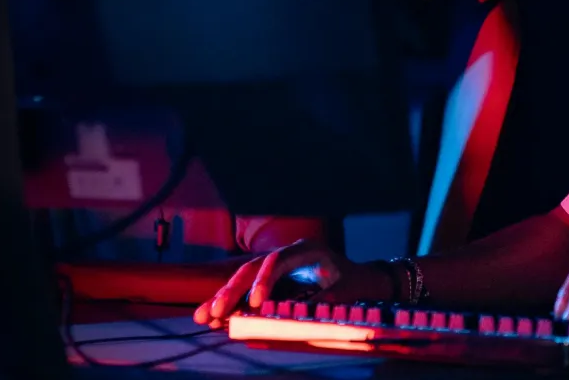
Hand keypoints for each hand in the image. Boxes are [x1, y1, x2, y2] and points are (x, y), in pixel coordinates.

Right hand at [193, 239, 390, 328]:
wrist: (365, 280)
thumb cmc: (358, 283)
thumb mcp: (349, 290)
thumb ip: (328, 299)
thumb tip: (305, 312)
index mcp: (307, 250)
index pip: (279, 261)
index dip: (264, 281)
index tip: (255, 302)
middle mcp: (288, 254)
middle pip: (253, 269)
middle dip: (231, 291)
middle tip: (213, 313)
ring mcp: (278, 267)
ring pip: (244, 279)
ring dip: (224, 299)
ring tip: (203, 318)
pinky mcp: (273, 282)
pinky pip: (248, 291)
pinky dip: (232, 305)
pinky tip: (213, 318)